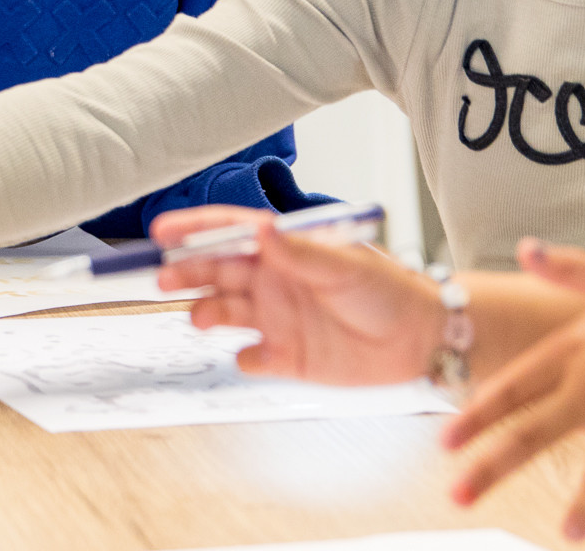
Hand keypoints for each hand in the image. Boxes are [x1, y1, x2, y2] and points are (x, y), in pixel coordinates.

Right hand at [152, 206, 443, 384]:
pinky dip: (245, 358)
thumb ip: (298, 251)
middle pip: (214, 271)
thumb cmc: (389, 292)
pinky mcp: (286, 356)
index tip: (161, 232)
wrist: (423, 341)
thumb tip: (259, 228)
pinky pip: (250, 357)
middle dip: (186, 272)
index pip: (228, 233)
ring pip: (222, 311)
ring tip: (204, 318)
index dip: (193, 230)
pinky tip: (254, 355)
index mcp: (283, 250)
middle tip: (164, 278)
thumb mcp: (344, 266)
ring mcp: (276, 318)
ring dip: (206, 312)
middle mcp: (272, 281)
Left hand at [442, 240, 584, 541]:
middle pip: (530, 438)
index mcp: (576, 351)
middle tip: (457, 498)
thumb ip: (571, 268)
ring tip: (569, 535)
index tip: (446, 445)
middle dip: (489, 471)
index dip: (475, 417)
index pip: (511, 389)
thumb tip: (526, 246)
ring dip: (583, 506)